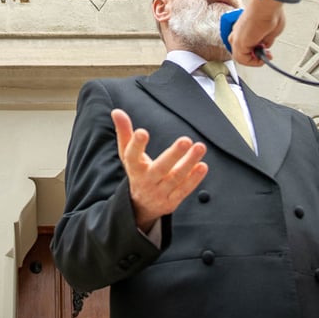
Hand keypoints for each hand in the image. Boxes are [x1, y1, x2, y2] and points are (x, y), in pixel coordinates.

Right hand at [112, 108, 208, 231]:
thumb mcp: (127, 154)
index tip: (142, 132)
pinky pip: (184, 190)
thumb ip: (124, 132)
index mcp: (134, 168)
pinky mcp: (171, 200)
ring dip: (189, 163)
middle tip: (185, 139)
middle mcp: (146, 181)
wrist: (140, 206)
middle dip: (173, 155)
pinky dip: (194, 179)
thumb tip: (116, 111)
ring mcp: (159, 192)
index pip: (132, 156)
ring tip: (200, 147)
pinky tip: (202, 166)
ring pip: (175, 178)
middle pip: (160, 168)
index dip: (136, 145)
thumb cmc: (136, 171)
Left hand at [228, 0, 285, 66]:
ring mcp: (237, 38)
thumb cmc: (269, 12)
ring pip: (240, 57)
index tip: (267, 50)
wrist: (266, 6)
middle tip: (267, 55)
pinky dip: (253, 62)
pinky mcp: (238, 43)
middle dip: (255, 56)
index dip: (257, 50)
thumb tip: (265, 46)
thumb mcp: (270, 30)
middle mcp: (238, 33)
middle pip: (242, 51)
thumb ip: (265, 39)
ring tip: (264, 58)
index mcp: (244, 28)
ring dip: (254, 61)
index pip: (246, 45)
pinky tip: (261, 59)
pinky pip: (242, 59)